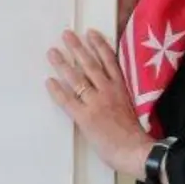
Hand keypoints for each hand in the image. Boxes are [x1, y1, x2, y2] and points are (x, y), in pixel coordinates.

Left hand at [45, 28, 154, 180]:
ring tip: (53, 52)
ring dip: (63, 64)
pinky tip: (49, 81)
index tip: (91, 33)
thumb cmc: (135, 135)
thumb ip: (119, 97)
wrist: (135, 150)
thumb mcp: (131, 107)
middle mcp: (107, 91)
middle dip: (77, 48)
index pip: (109, 60)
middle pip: (90, 64)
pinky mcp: (85, 117)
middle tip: (66, 35)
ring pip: (76, 78)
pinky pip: (67, 100)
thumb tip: (108, 92)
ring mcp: (95, 102)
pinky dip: (57, 90)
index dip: (99, 45)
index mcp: (121, 88)